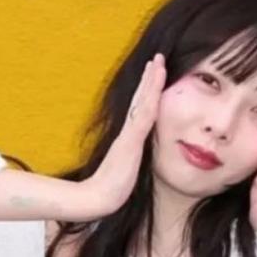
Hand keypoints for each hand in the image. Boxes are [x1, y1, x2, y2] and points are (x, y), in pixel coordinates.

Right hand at [79, 53, 166, 218]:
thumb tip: (131, 158)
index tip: (153, 72)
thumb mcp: (126, 170)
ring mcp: (129, 135)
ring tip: (157, 62)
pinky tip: (155, 86)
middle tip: (156, 58)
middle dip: (149, 78)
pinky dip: (150, 99)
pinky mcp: (130, 141)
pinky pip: (144, 117)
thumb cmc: (111, 188)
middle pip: (141, 98)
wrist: (99, 198)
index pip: (140, 108)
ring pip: (143, 102)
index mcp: (129, 137)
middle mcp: (129, 131)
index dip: (147, 89)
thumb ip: (128, 160)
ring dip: (151, 81)